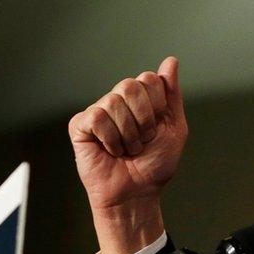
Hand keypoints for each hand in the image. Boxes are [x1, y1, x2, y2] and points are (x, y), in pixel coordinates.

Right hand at [68, 56, 187, 253]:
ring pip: (113, 102)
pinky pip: (97, 117)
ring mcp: (98, 111)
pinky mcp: (80, 125)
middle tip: (142, 141)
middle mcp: (118, 101)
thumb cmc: (154, 165)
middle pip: (131, 85)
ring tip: (126, 150)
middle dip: (144, 119)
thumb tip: (170, 61)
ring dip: (128, 134)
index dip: (158, 108)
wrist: (137, 193)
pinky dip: (110, 138)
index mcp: (140, 98)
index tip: (157, 130)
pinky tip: (110, 150)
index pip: (150, 79)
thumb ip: (172, 95)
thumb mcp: (174, 128)